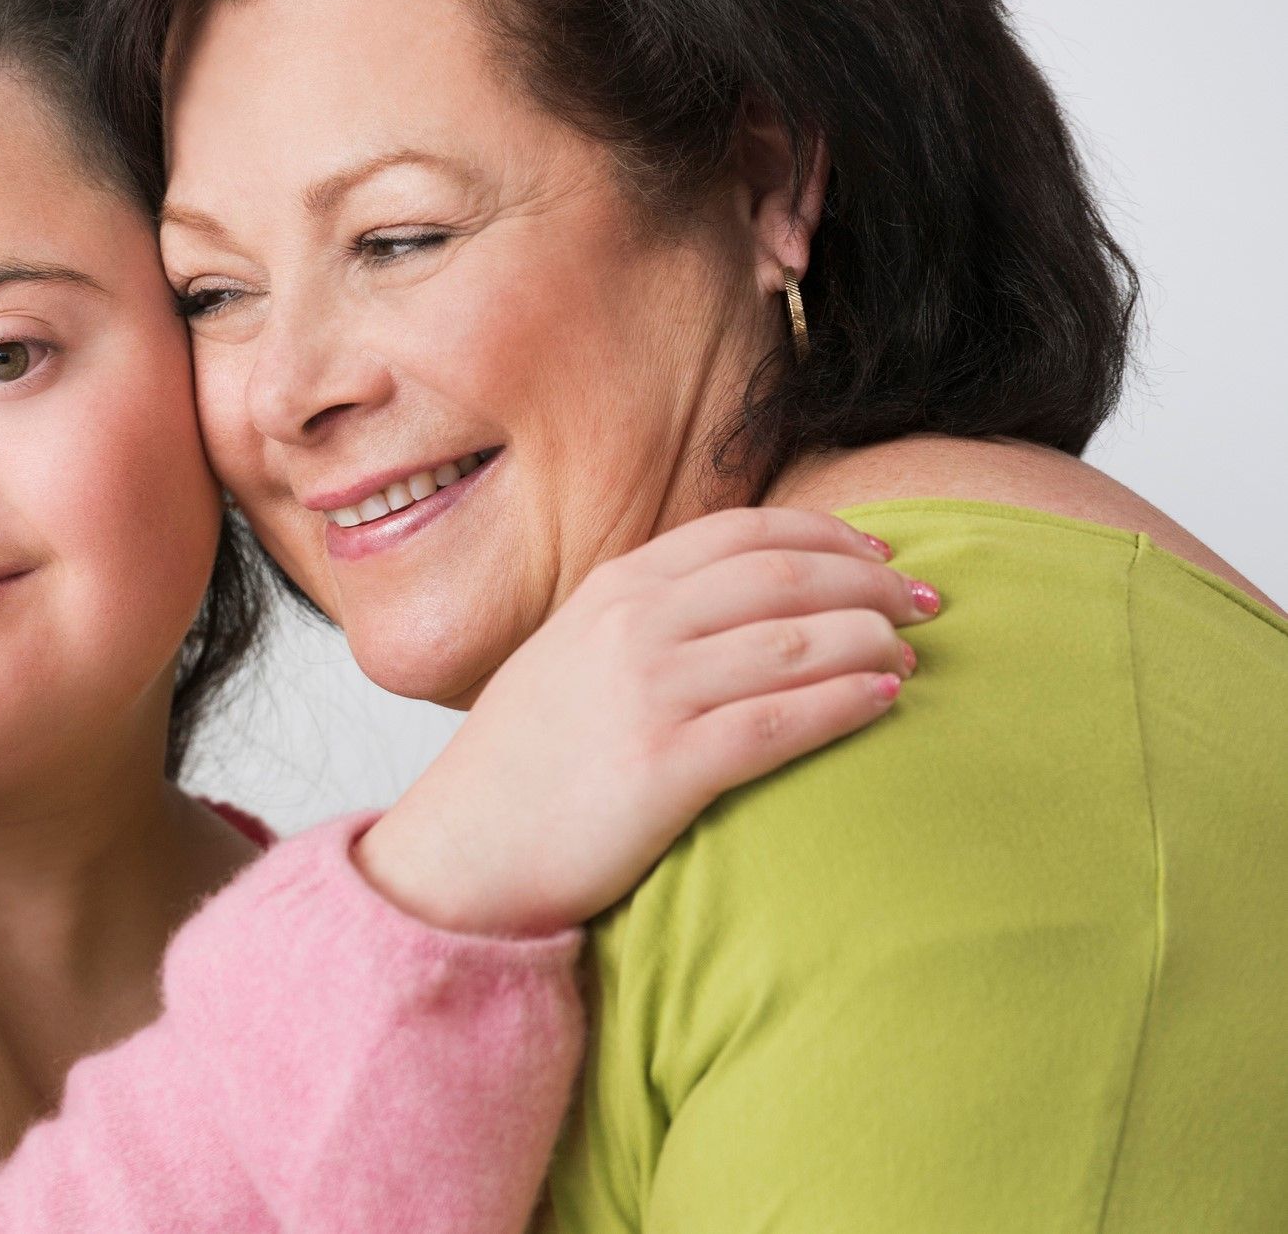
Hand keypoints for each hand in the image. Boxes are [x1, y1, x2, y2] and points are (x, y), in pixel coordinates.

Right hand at [356, 507, 936, 936]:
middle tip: (924, 605)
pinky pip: (782, 720)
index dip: (830, 536)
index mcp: (612, 591)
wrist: (461, 854)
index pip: (746, 532)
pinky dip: (847, 701)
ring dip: (872, 640)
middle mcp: (631, 627)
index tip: (881, 556)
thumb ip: (643, 618)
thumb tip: (743, 602)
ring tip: (910, 658)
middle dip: (872, 583)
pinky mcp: (665, 767)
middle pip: (786, 575)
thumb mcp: (570, 655)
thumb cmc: (524, 766)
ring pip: (797, 640)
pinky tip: (885, 701)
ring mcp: (646, 693)